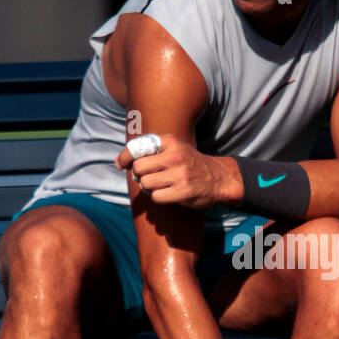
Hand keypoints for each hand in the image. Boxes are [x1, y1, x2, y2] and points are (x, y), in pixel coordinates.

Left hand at [114, 134, 239, 209]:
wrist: (219, 178)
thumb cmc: (191, 163)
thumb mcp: (175, 148)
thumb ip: (151, 151)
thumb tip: (119, 161)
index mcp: (170, 142)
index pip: (138, 147)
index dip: (125, 157)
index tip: (121, 164)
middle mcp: (174, 156)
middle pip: (138, 168)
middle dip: (139, 175)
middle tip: (147, 177)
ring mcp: (179, 175)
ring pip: (145, 183)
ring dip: (149, 188)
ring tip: (160, 186)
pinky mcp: (182, 192)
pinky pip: (156, 197)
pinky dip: (158, 197)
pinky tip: (167, 193)